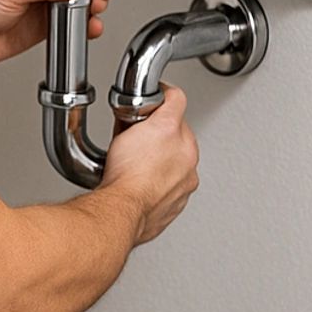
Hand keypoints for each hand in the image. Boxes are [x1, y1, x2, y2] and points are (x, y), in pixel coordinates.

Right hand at [99, 84, 199, 244]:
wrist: (122, 210)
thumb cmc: (125, 174)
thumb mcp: (130, 128)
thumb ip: (142, 114)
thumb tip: (144, 106)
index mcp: (182, 139)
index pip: (177, 104)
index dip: (160, 100)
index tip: (153, 101)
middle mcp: (188, 160)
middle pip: (178, 134)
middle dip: (161, 133)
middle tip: (139, 135)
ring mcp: (185, 183)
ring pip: (175, 162)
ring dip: (161, 159)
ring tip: (138, 163)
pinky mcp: (178, 203)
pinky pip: (170, 186)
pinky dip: (158, 182)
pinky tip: (141, 182)